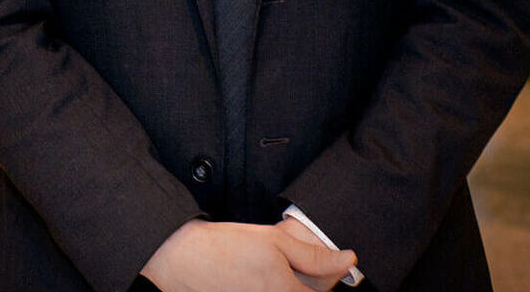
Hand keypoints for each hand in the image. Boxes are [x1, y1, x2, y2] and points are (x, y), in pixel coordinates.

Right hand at [141, 219, 356, 291]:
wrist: (181, 260)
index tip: (322, 269)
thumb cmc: (224, 248)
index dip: (328, 282)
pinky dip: (273, 289)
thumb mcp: (274, 241)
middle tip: (294, 266)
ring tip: (271, 272)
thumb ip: (314, 256)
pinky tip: (259, 278)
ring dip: (288, 285)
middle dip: (306, 284)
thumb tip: (348, 259)